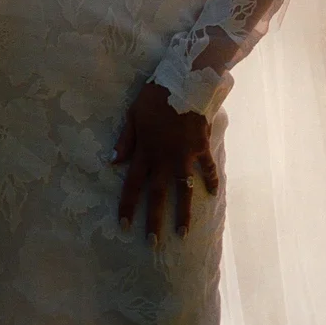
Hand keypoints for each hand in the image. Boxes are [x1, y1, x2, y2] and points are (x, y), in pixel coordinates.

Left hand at [112, 82, 218, 241]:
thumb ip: (125, 140)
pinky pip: (207, 169)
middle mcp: (165, 158)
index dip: (127, 206)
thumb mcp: (133, 114)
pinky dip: (211, 181)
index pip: (133, 184)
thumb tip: (113, 162)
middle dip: (154, 220)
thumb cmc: (155, 96)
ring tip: (182, 234)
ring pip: (183, 190)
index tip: (124, 226)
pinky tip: (212, 195)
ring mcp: (186, 155)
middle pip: (157, 195)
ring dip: (183, 213)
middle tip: (153, 244)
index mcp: (145, 151)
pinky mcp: (202, 148)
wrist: (186, 81)